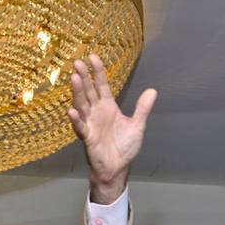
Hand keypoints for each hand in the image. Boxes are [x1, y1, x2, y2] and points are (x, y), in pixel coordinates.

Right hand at [66, 54, 157, 204]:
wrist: (118, 167)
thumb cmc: (124, 147)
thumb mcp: (137, 125)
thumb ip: (142, 108)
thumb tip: (153, 91)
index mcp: (108, 107)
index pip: (102, 85)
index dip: (97, 72)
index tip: (92, 56)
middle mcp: (97, 112)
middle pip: (89, 91)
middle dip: (83, 77)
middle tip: (77, 61)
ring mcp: (91, 124)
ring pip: (82, 105)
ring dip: (77, 92)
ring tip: (74, 78)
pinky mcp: (88, 138)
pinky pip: (81, 128)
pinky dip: (77, 120)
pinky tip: (72, 111)